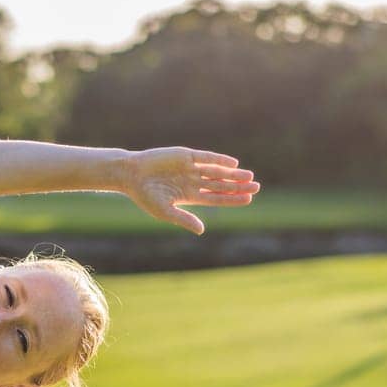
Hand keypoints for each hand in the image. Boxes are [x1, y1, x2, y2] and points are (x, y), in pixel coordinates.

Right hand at [118, 147, 259, 234]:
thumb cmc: (145, 196)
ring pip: (217, 171)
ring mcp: (190, 168)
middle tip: (256, 187)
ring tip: (249, 176)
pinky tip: (233, 164)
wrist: (130, 174)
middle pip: (221, 184)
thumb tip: (202, 230)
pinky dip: (219, 160)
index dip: (232, 199)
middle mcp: (193, 181)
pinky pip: (206, 157)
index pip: (216, 198)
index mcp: (190, 196)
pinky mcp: (186, 155)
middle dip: (238, 186)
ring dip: (232, 174)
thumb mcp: (165, 211)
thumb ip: (184, 219)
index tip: (248, 200)